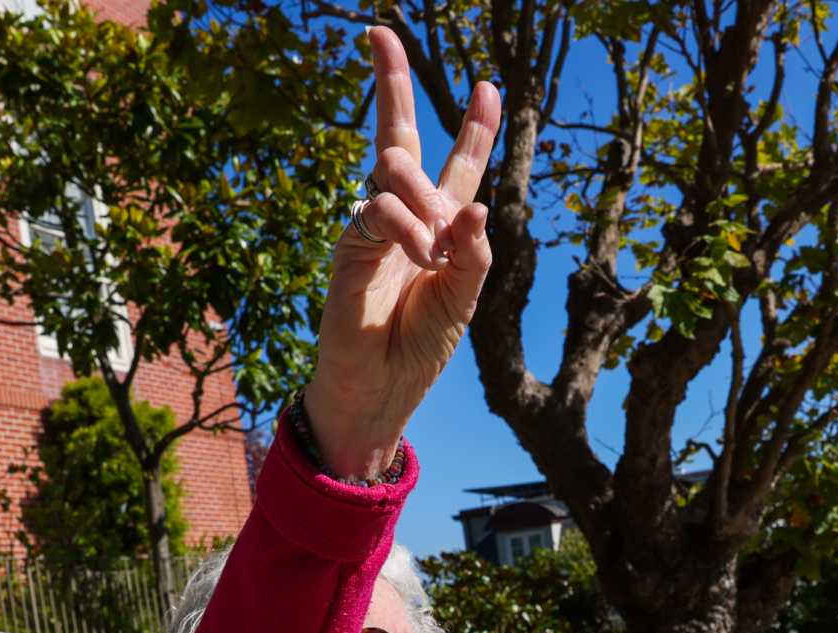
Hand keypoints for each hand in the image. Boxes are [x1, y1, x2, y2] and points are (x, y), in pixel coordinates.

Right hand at [303, 27, 498, 478]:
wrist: (378, 391)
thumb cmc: (421, 348)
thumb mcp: (464, 300)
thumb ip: (474, 253)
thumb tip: (477, 205)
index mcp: (440, 229)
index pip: (458, 166)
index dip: (473, 127)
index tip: (489, 86)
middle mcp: (404, 219)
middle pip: (397, 138)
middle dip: (392, 83)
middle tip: (380, 33)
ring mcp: (371, 229)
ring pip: (392, 171)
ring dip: (421, 202)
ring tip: (432, 251)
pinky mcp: (348, 246)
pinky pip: (376, 210)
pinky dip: (405, 228)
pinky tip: (419, 256)